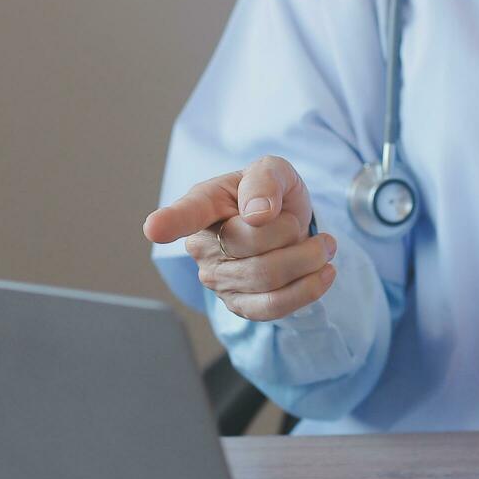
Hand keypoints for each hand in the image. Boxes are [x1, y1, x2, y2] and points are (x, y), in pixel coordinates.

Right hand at [143, 155, 336, 321]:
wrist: (285, 224)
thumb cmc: (270, 193)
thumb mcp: (274, 170)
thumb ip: (264, 180)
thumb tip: (257, 214)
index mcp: (204, 203)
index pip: (187, 213)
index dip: (171, 221)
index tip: (155, 228)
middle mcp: (201, 244)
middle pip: (249, 246)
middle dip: (290, 231)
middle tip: (301, 222)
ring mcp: (217, 279)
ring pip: (266, 278)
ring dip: (307, 260)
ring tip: (323, 245)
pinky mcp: (239, 305)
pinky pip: (272, 307)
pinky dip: (307, 291)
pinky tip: (324, 273)